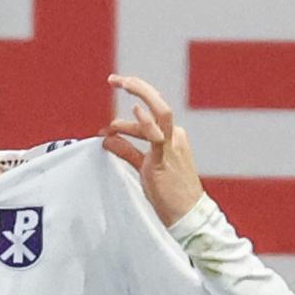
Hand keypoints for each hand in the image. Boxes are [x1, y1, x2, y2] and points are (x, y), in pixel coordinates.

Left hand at [102, 74, 205, 223]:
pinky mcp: (165, 158)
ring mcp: (172, 145)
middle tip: (114, 79)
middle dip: (137, 87)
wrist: (187, 215)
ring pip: (161, 111)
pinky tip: (134, 111)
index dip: (127, 115)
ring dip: (141, 92)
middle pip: (158, 103)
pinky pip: (156, 136)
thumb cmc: (169, 194)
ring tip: (120, 82)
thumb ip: (126, 151)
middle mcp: (174, 136)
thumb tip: (107, 139)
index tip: (108, 122)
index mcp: (172, 138)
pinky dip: (144, 123)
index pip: (150, 116)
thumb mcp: (144, 167)